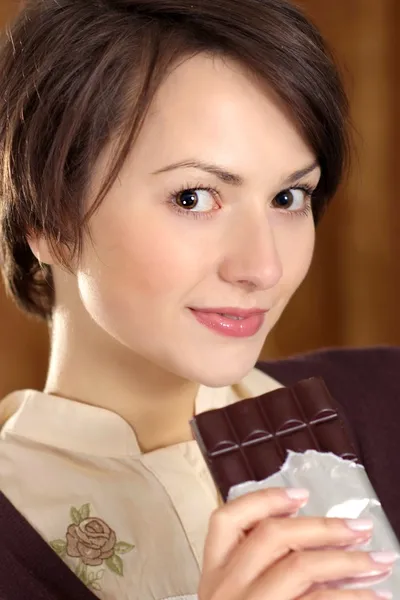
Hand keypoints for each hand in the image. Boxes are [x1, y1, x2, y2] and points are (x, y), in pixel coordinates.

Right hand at [199, 488, 394, 599]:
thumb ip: (263, 568)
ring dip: (347, 560)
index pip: (227, 520)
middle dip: (323, 527)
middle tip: (360, 527)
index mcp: (214, 576)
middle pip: (272, 536)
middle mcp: (225, 591)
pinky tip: (375, 599)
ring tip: (380, 562)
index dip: (264, 499)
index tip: (302, 495)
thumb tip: (313, 535)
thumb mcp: (239, 599)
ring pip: (298, 568)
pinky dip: (351, 598)